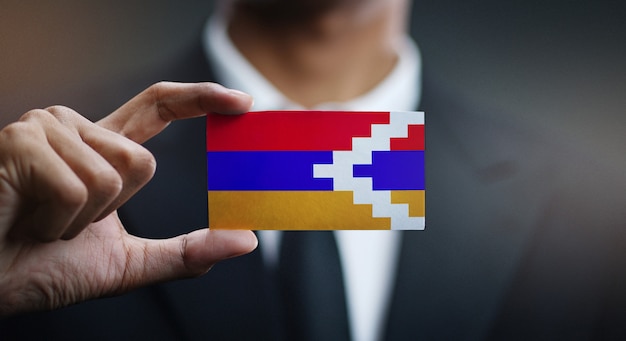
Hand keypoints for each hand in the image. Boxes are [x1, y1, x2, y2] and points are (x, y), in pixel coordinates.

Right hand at [0, 82, 256, 315]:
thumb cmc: (42, 267)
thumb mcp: (127, 263)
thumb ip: (185, 252)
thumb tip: (245, 240)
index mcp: (100, 148)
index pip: (158, 106)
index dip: (200, 98)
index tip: (241, 102)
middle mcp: (74, 128)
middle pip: (143, 161)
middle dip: (112, 211)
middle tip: (65, 224)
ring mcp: (45, 129)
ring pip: (114, 174)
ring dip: (82, 220)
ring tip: (41, 221)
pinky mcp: (21, 142)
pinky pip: (78, 187)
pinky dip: (59, 223)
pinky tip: (25, 220)